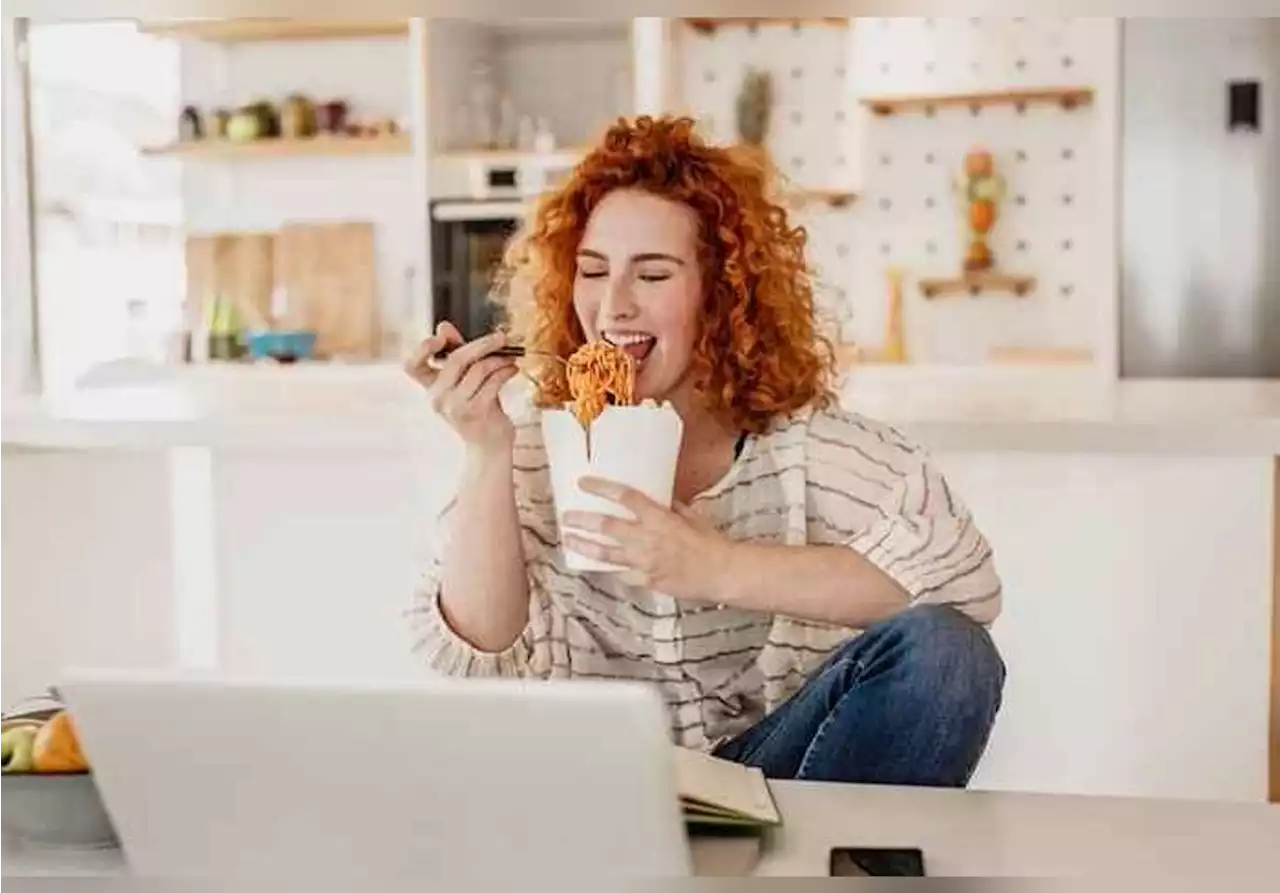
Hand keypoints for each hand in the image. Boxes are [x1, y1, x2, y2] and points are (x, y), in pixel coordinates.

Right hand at [404, 322, 519, 455]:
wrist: (489, 446)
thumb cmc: (478, 407)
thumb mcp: (465, 380)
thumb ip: (456, 353)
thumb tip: (443, 326)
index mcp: (430, 388)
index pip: (411, 366)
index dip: (422, 348)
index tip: (441, 338)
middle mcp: (438, 398)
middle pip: (456, 359)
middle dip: (482, 344)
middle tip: (501, 337)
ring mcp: (455, 407)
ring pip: (479, 368)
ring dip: (499, 360)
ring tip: (510, 359)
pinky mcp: (476, 412)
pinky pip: (493, 381)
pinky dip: (506, 371)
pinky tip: (513, 370)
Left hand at [561, 477, 734, 601]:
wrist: (722, 572)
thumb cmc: (711, 542)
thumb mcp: (691, 516)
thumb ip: (671, 508)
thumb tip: (658, 499)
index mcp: (658, 518)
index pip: (624, 497)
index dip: (601, 488)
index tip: (584, 483)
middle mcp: (646, 539)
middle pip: (605, 526)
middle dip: (582, 520)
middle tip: (566, 516)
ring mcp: (644, 562)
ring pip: (605, 554)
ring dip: (585, 546)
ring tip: (570, 540)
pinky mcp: (646, 581)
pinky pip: (622, 575)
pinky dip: (611, 569)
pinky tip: (600, 566)